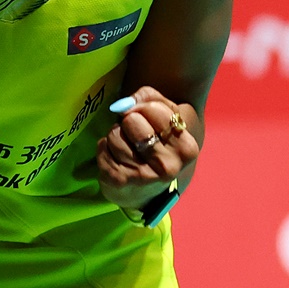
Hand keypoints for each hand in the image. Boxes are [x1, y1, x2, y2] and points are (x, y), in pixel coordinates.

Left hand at [96, 87, 199, 208]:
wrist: (146, 190)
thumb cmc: (157, 143)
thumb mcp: (165, 115)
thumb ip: (150, 98)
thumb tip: (124, 104)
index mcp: (186, 148)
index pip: (154, 108)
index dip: (144, 108)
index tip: (148, 120)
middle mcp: (168, 166)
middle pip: (132, 120)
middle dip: (129, 122)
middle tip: (136, 136)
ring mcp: (143, 176)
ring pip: (114, 133)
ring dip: (116, 136)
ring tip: (127, 148)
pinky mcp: (119, 181)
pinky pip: (102, 146)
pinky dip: (105, 147)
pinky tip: (115, 158)